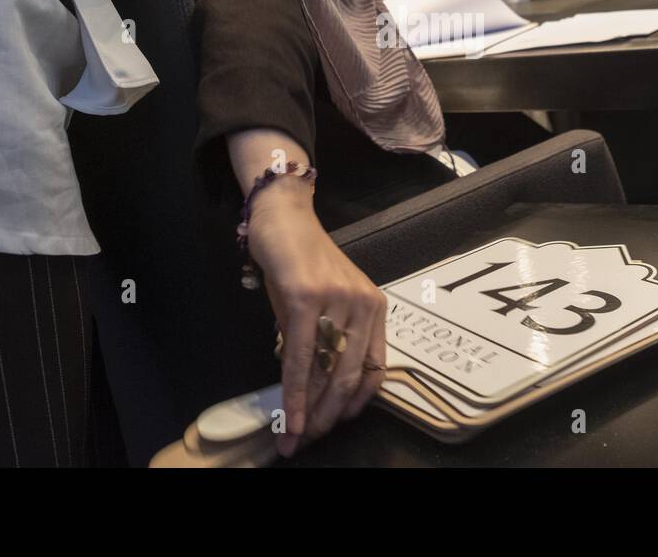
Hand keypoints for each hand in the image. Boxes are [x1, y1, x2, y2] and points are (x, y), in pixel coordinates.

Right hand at [247, 181, 386, 457]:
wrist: (282, 216)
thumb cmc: (300, 261)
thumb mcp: (322, 303)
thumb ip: (323, 341)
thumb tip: (312, 389)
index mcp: (374, 308)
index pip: (376, 368)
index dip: (358, 403)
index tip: (336, 423)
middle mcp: (364, 305)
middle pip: (351, 376)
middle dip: (330, 416)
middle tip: (308, 440)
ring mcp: (337, 300)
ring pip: (326, 371)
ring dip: (309, 411)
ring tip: (294, 437)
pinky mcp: (307, 298)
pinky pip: (300, 356)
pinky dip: (294, 391)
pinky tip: (289, 414)